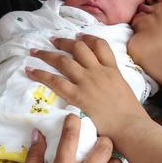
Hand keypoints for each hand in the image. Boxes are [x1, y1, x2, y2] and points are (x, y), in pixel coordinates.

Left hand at [27, 35, 148, 138]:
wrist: (131, 126)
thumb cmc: (131, 114)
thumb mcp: (125, 89)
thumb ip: (113, 82)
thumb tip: (105, 84)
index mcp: (112, 69)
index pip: (100, 45)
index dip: (87, 38)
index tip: (78, 36)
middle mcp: (98, 71)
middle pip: (78, 49)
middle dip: (63, 42)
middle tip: (52, 40)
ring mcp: (87, 81)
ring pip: (64, 61)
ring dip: (47, 54)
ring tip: (35, 51)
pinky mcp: (78, 95)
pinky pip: (55, 81)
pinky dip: (41, 74)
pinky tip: (30, 70)